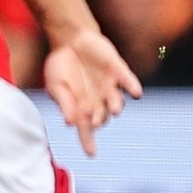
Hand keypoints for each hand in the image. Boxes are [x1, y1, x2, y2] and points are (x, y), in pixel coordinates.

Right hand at [43, 29, 142, 155]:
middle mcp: (98, 101)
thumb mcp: (56, 85)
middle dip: (99, 120)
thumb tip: (70, 123)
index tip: (91, 154)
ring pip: (117, 102)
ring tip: (114, 109)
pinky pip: (128, 82)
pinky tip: (136, 94)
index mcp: (81, 108)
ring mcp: (109, 87)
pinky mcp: (118, 71)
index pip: (85, 130)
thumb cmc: (60, 66)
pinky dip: (132, 87)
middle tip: (93, 121)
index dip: (88, 142)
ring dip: (116, 106)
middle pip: (102, 117)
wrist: (70, 39)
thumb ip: (64, 103)